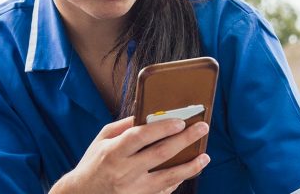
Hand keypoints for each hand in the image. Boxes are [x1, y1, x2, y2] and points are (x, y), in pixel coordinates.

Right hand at [50, 116, 210, 193]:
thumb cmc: (94, 163)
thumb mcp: (102, 140)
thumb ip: (124, 126)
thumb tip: (147, 113)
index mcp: (113, 152)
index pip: (140, 136)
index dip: (161, 128)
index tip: (180, 121)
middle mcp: (124, 172)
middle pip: (160, 154)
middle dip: (185, 140)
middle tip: (202, 128)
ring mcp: (133, 190)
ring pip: (168, 178)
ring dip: (190, 166)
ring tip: (205, 156)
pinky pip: (164, 192)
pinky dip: (178, 181)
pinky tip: (188, 171)